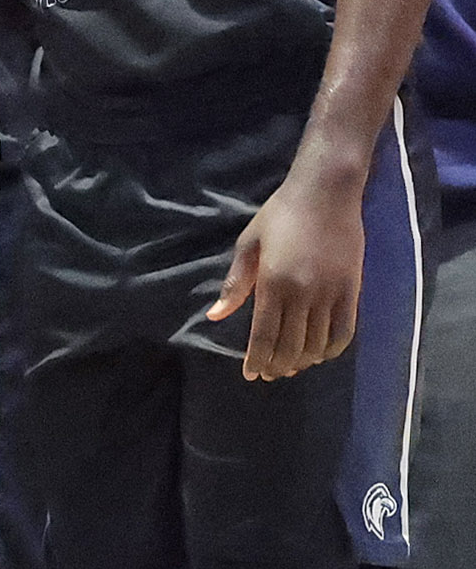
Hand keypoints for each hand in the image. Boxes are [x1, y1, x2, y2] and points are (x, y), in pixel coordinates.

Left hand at [206, 139, 368, 380]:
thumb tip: (216, 316)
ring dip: (302, 361)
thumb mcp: (248, 244)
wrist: (326, 194)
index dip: (257, 359)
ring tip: (289, 366)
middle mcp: (303, 294)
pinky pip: (344, 332)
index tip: (250, 374)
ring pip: (317, 344)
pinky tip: (319, 354)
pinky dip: (331, 349)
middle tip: (268, 374)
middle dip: (277, 365)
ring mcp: (331, 294)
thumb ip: (236, 284)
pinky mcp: (352, 291)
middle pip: (291, 346)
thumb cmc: (280, 215)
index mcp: (273, 282)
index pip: (264, 335)